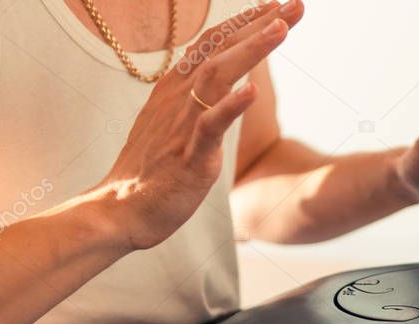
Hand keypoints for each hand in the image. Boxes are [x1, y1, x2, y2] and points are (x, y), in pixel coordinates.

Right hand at [98, 0, 304, 249]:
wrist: (122, 209)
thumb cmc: (153, 171)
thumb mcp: (176, 125)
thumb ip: (199, 101)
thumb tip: (224, 84)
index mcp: (176, 89)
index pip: (213, 44)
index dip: (245, 21)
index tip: (277, 5)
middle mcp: (179, 97)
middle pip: (221, 49)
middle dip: (260, 23)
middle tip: (296, 4)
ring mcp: (183, 124)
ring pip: (218, 76)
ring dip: (251, 49)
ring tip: (281, 28)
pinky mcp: (189, 155)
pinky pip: (210, 127)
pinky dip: (231, 107)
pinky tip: (253, 92)